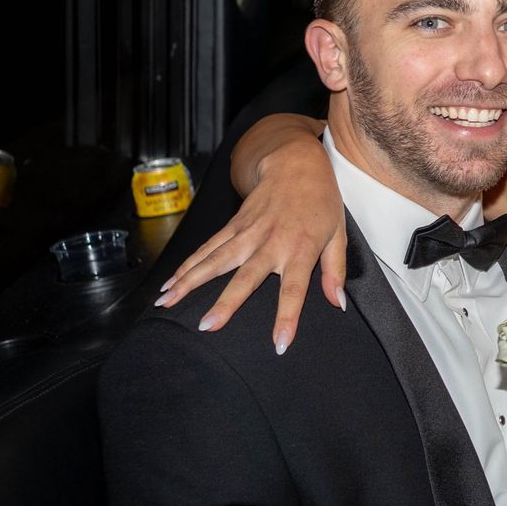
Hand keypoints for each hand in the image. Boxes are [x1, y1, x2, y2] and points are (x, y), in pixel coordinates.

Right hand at [158, 137, 346, 351]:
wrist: (296, 162)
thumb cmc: (321, 200)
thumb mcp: (338, 234)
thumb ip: (335, 271)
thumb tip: (338, 304)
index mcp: (300, 248)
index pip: (294, 289)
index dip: (287, 316)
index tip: (279, 343)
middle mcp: (270, 241)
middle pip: (245, 276)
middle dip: (226, 302)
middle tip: (206, 326)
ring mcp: (247, 232)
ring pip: (215, 260)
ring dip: (190, 282)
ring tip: (168, 303)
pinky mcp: (233, 225)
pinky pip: (207, 248)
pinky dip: (187, 265)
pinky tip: (169, 283)